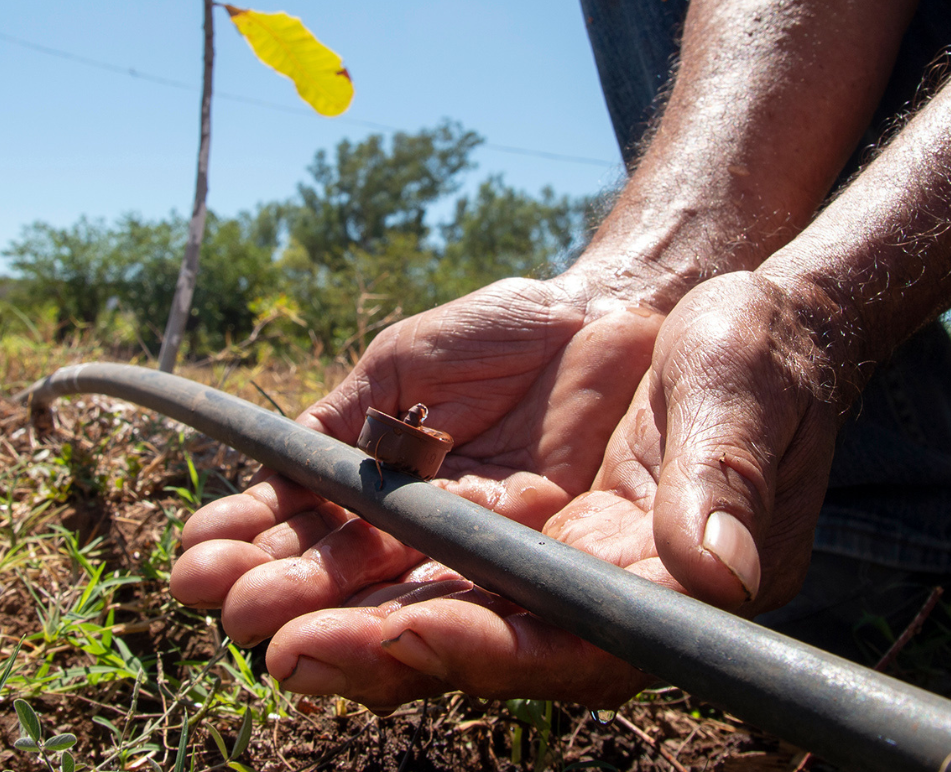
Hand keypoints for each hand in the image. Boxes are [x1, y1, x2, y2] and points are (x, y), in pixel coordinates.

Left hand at [246, 272, 861, 708]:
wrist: (687, 307)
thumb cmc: (746, 364)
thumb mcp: (743, 402)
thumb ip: (723, 484)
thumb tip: (714, 570)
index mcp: (626, 588)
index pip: (542, 642)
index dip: (469, 644)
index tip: (399, 632)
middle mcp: (536, 577)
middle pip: (434, 626)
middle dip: (346, 633)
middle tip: (263, 632)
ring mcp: (475, 528)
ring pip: (374, 575)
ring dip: (290, 582)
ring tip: (204, 578)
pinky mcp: (429, 471)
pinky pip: (351, 504)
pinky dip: (284, 515)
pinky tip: (216, 529)